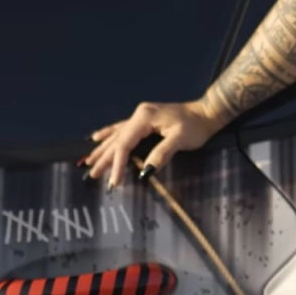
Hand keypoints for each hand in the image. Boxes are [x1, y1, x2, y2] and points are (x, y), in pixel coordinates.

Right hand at [80, 100, 224, 189]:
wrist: (207, 112)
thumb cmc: (195, 126)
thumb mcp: (180, 139)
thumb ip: (161, 154)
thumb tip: (145, 171)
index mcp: (144, 118)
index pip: (125, 144)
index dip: (118, 164)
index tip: (115, 182)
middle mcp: (139, 115)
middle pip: (117, 139)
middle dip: (104, 158)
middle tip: (92, 174)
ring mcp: (141, 116)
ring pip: (117, 134)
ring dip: (103, 148)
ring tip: (89, 160)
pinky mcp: (145, 120)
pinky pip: (121, 128)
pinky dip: (109, 134)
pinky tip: (98, 136)